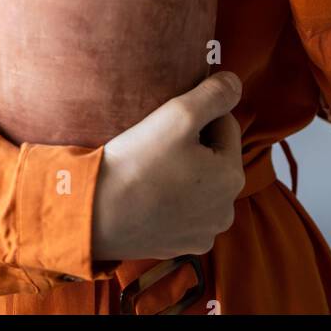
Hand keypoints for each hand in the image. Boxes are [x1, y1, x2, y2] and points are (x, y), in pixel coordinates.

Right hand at [91, 72, 244, 262]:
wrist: (95, 213)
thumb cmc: (137, 162)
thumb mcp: (179, 114)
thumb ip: (215, 94)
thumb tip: (234, 83)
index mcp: (232, 177)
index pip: (225, 125)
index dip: (197, 115)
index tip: (167, 122)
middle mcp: (225, 210)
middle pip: (215, 157)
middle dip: (194, 145)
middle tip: (158, 143)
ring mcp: (204, 233)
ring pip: (201, 185)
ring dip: (185, 172)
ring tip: (152, 168)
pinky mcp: (181, 247)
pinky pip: (185, 211)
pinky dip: (173, 200)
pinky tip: (150, 194)